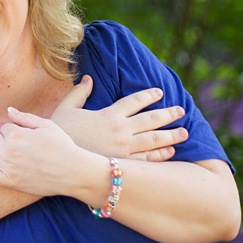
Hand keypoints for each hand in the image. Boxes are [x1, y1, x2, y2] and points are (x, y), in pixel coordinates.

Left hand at [0, 107, 87, 196]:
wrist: (73, 172)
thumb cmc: (62, 146)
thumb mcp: (46, 125)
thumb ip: (25, 117)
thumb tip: (8, 111)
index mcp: (16, 134)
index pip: (3, 128)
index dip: (10, 129)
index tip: (18, 133)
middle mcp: (9, 151)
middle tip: (2, 139)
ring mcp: (8, 167)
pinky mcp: (10, 182)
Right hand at [52, 75, 187, 160]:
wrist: (58, 158)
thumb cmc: (60, 131)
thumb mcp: (67, 107)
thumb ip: (80, 92)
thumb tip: (88, 78)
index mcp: (109, 114)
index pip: (134, 101)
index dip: (148, 95)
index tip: (159, 92)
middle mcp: (120, 130)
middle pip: (151, 120)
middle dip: (168, 114)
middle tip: (181, 110)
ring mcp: (124, 149)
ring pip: (154, 140)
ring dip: (171, 135)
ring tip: (184, 132)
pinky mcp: (122, 164)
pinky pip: (147, 159)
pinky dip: (160, 155)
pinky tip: (170, 152)